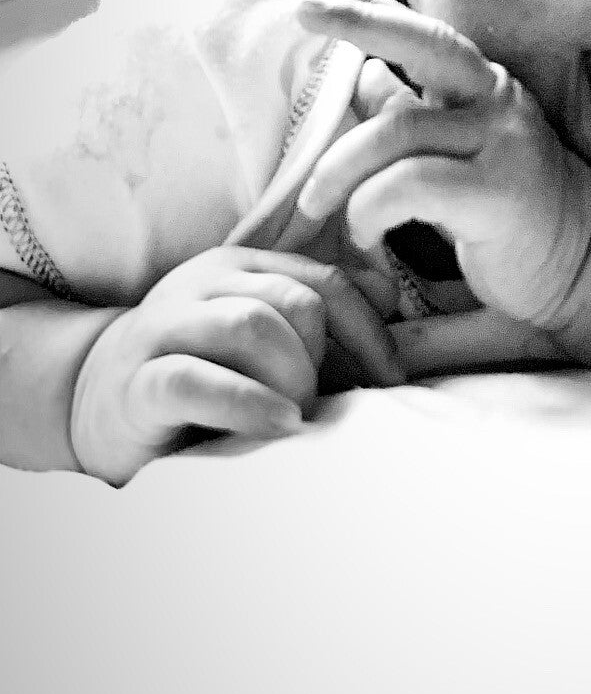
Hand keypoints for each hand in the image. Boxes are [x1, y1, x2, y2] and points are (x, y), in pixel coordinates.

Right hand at [70, 246, 402, 485]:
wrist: (96, 401)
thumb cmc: (201, 372)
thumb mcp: (263, 338)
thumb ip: (320, 317)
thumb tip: (387, 297)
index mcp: (242, 268)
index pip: (326, 282)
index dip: (369, 332)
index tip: (392, 381)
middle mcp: (204, 285)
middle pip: (295, 301)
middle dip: (325, 358)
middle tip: (323, 404)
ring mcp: (166, 328)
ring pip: (251, 326)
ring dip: (291, 378)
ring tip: (295, 417)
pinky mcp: (139, 381)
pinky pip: (197, 379)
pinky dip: (247, 403)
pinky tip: (277, 426)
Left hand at [295, 0, 590, 329]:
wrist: (575, 266)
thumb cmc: (502, 212)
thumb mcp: (452, 155)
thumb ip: (412, 115)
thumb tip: (363, 76)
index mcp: (484, 88)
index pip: (425, 33)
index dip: (372, 8)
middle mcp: (498, 101)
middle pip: (425, 45)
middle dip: (360, 21)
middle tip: (304, 11)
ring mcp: (502, 143)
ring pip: (396, 131)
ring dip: (338, 169)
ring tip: (316, 205)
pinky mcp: (497, 193)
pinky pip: (407, 185)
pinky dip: (368, 207)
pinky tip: (364, 233)